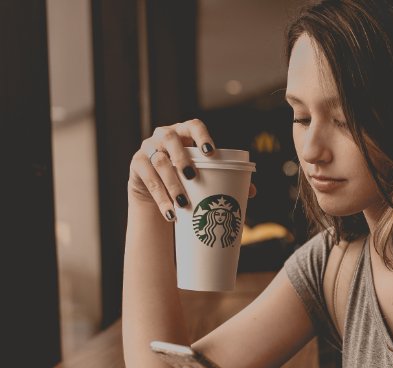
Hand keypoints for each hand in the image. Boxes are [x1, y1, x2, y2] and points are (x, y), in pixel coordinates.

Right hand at [128, 119, 255, 220]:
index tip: (211, 152)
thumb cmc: (186, 178)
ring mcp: (148, 148)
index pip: (193, 125)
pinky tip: (170, 213)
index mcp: (185, 133)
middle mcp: (164, 135)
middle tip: (193, 177)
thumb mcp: (203, 175)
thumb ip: (225, 179)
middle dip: (182, 158)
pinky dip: (160, 198)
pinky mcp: (137, 164)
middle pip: (170, 139)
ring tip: (184, 204)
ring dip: (172, 184)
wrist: (156, 190)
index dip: (201, 136)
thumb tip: (252, 191)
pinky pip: (148, 179)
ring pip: (159, 162)